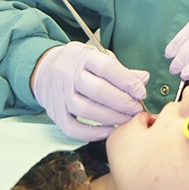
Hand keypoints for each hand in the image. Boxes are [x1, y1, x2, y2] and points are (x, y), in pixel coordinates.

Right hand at [32, 41, 148, 140]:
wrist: (44, 68)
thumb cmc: (78, 63)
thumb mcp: (98, 56)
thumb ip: (121, 69)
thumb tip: (144, 79)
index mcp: (84, 56)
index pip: (108, 67)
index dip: (128, 81)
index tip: (141, 92)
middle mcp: (70, 75)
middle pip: (99, 91)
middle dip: (123, 102)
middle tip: (137, 109)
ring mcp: (60, 95)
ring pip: (87, 110)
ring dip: (112, 117)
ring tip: (127, 119)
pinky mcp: (55, 113)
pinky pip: (73, 128)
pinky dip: (92, 133)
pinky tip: (108, 130)